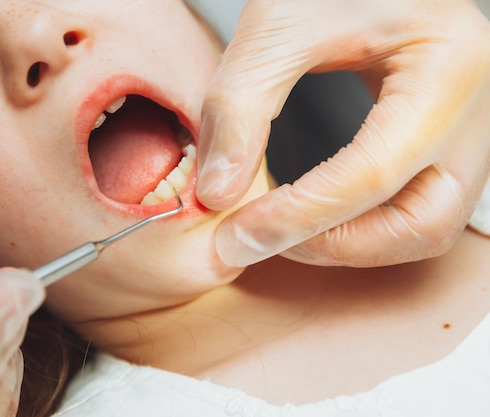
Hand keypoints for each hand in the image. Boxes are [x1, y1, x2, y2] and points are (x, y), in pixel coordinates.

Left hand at [196, 0, 489, 266]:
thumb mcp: (277, 26)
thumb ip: (240, 106)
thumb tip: (218, 194)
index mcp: (448, 64)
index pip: (374, 171)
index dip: (299, 217)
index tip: (237, 234)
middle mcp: (480, 107)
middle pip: (423, 222)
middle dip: (335, 245)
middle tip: (262, 238)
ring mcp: (473, 128)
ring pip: (426, 228)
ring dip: (351, 245)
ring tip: (284, 230)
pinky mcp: (450, 140)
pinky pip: (417, 208)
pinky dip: (363, 228)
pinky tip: (313, 214)